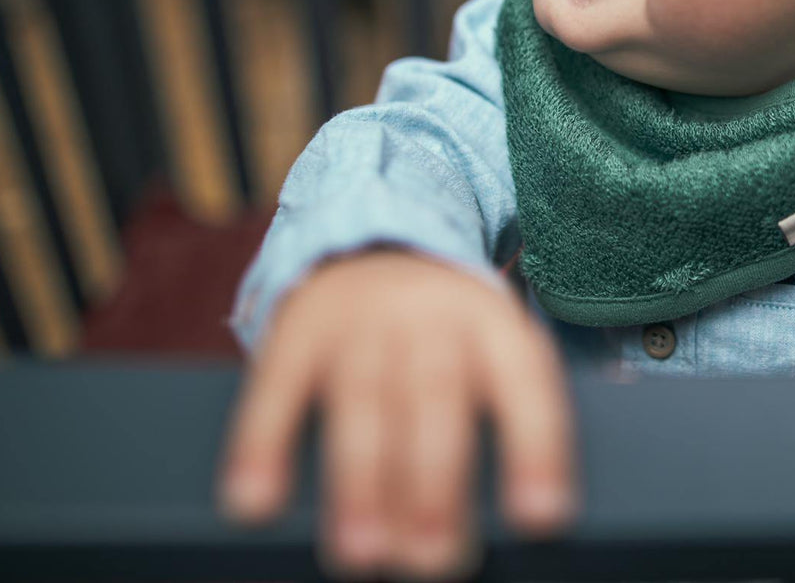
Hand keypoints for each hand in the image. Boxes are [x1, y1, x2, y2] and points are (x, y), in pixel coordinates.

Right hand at [216, 249, 575, 579]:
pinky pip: (276, 388)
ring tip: (361, 555)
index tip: (541, 520)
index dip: (536, 449)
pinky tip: (253, 503)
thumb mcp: (489, 355)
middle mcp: (431, 315)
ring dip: (359, 481)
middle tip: (435, 561)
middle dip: (436, 482)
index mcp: (494, 324)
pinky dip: (262, 446)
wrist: (377, 243)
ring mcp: (360, 319)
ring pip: (362, 399)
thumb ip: (503, 421)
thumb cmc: (447, 339)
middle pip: (437, 396)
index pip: (525, 384)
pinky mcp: (296, 330)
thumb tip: (523, 521)